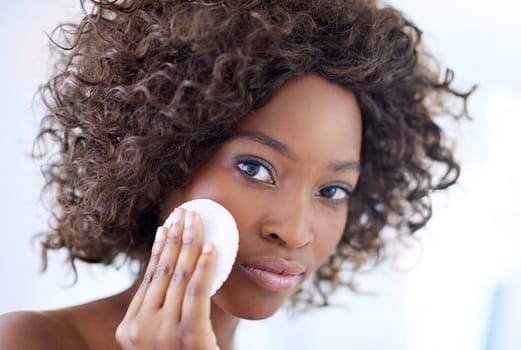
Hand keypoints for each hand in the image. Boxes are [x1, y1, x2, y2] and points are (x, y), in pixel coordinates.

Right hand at [116, 208, 218, 349]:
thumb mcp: (158, 340)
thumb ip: (160, 313)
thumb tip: (174, 273)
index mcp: (130, 328)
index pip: (149, 278)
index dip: (160, 249)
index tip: (167, 226)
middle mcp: (141, 328)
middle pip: (163, 272)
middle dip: (176, 238)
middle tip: (185, 213)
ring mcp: (163, 333)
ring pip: (179, 277)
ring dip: (190, 244)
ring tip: (197, 221)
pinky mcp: (189, 336)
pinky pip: (197, 293)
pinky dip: (205, 268)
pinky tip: (211, 247)